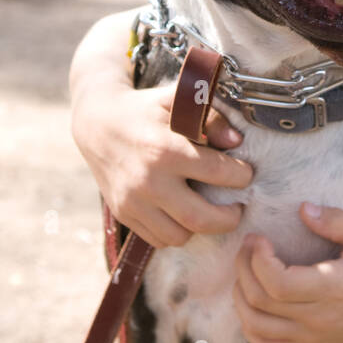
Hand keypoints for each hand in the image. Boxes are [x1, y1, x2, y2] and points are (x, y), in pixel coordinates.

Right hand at [71, 78, 252, 247]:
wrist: (96, 124)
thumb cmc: (144, 111)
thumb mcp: (177, 103)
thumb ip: (210, 119)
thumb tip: (236, 142)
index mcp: (165, 150)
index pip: (217, 173)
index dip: (240, 176)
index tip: (245, 174)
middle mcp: (149, 181)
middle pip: (202, 219)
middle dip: (229, 218)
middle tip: (238, 208)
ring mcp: (133, 202)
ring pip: (179, 236)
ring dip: (201, 228)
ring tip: (209, 211)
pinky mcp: (123, 214)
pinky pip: (158, 239)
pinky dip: (176, 232)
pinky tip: (183, 214)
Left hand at [232, 202, 342, 342]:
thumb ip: (338, 222)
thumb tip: (304, 209)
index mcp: (333, 288)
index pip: (278, 283)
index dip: (257, 259)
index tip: (259, 238)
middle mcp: (318, 317)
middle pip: (259, 301)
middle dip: (243, 268)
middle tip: (248, 246)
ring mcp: (311, 337)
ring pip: (256, 326)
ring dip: (241, 296)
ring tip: (247, 271)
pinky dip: (250, 327)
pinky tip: (254, 304)